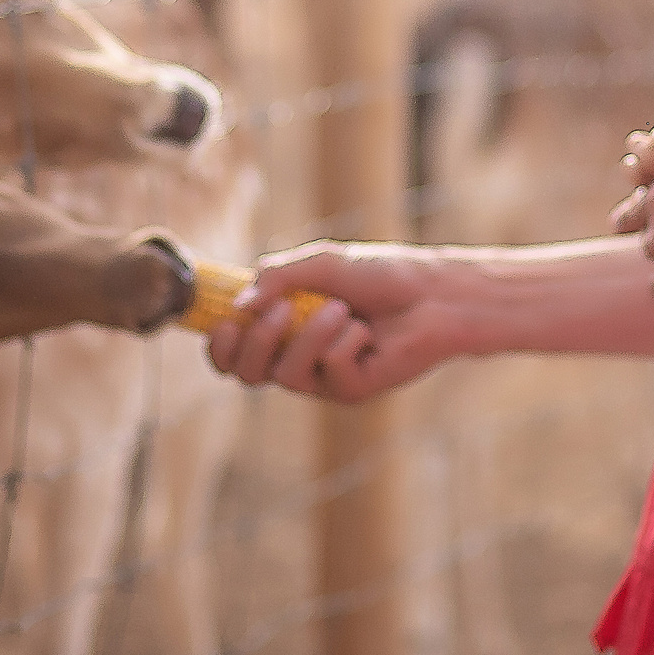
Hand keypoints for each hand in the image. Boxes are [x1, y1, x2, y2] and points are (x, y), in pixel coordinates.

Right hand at [203, 242, 461, 403]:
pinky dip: (346, 343)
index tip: (227, 321)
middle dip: (256, 342)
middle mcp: (297, 357)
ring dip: (310, 336)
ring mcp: (324, 379)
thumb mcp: (322, 263)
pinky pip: (330, 372)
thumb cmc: (381, 274)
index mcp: (283, 328)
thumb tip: (240, 302)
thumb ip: (279, 277)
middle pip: (247, 373)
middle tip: (281, 310)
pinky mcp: (352, 390)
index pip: (234, 351)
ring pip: (286, 375)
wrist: (433, 292)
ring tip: (342, 309)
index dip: (221, 345)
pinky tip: (368, 331)